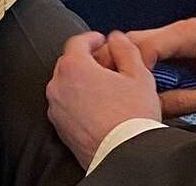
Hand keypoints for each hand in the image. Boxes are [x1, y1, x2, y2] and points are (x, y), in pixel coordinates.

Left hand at [46, 30, 161, 167]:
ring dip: (81, 83)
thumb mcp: (139, 76)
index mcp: (74, 68)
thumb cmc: (132, 118)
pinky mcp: (59, 128)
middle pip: (69, 63)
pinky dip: (77, 102)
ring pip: (65, 86)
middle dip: (86, 60)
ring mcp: (56, 109)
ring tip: (104, 90)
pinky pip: (65, 107)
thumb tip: (117, 39)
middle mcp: (58, 86)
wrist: (125, 157)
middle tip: (106, 65)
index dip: (91, 38)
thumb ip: (126, 50)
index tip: (101, 41)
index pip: (77, 42)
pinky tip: (97, 109)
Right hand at [126, 18, 195, 117]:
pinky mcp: (182, 42)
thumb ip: (184, 102)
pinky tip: (144, 82)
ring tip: (130, 87)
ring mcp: (181, 34)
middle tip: (120, 88)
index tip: (128, 89)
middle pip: (136, 39)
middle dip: (124, 62)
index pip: (146, 46)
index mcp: (190, 35)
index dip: (132, 68)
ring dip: (133, 63)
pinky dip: (145, 64)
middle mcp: (182, 29)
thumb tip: (154, 108)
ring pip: (141, 42)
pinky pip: (154, 49)